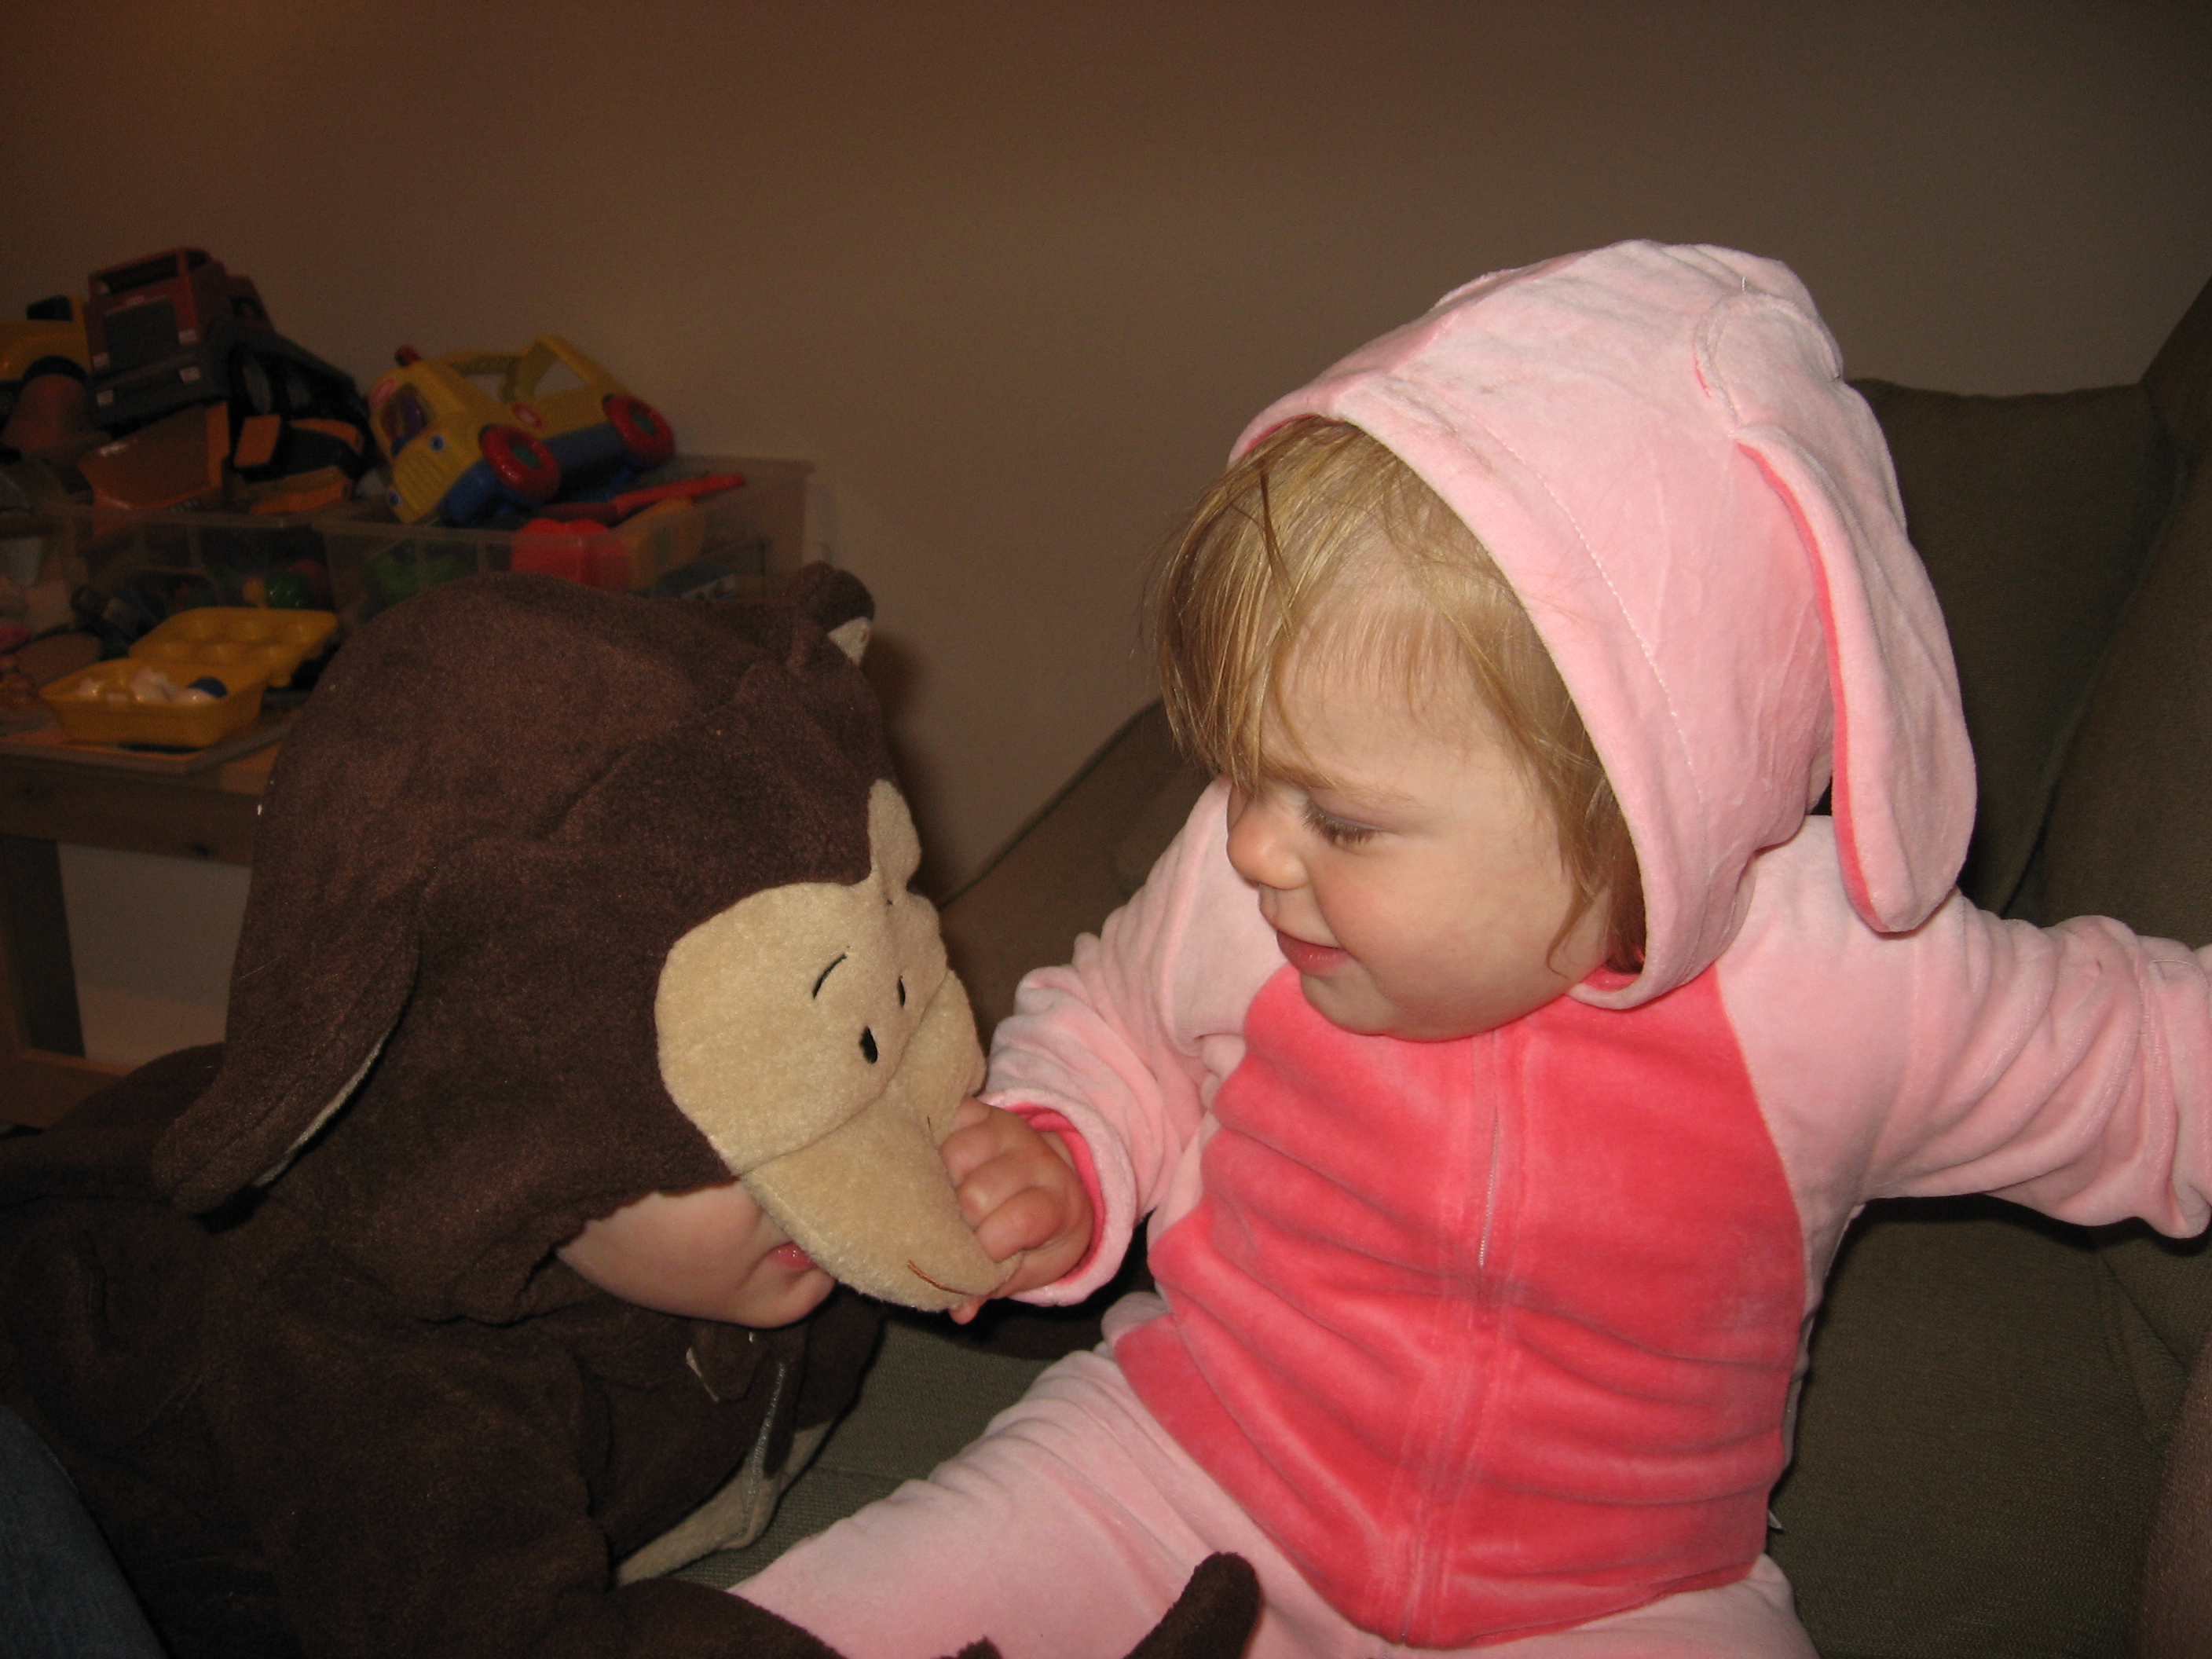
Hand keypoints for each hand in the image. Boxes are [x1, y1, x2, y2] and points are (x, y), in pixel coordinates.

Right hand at [938, 1098, 1093, 1322]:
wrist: (1059, 1177)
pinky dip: (933, 1143)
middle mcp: (1036, 1159)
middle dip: (958, 1219)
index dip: (989, 1246)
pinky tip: (933, 1165)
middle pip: (979, 1193)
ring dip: (941, 1181)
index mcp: (1058, 1202)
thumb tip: (960, 1312)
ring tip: (943, 1198)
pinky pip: (947, 1120)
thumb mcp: (1032, 1267)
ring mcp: (1008, 1129)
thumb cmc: (1041, 1233)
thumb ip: (996, 1285)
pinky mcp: (982, 1110)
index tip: (975, 1259)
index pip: (1020, 1221)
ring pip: (957, 1154)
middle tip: (953, 1230)